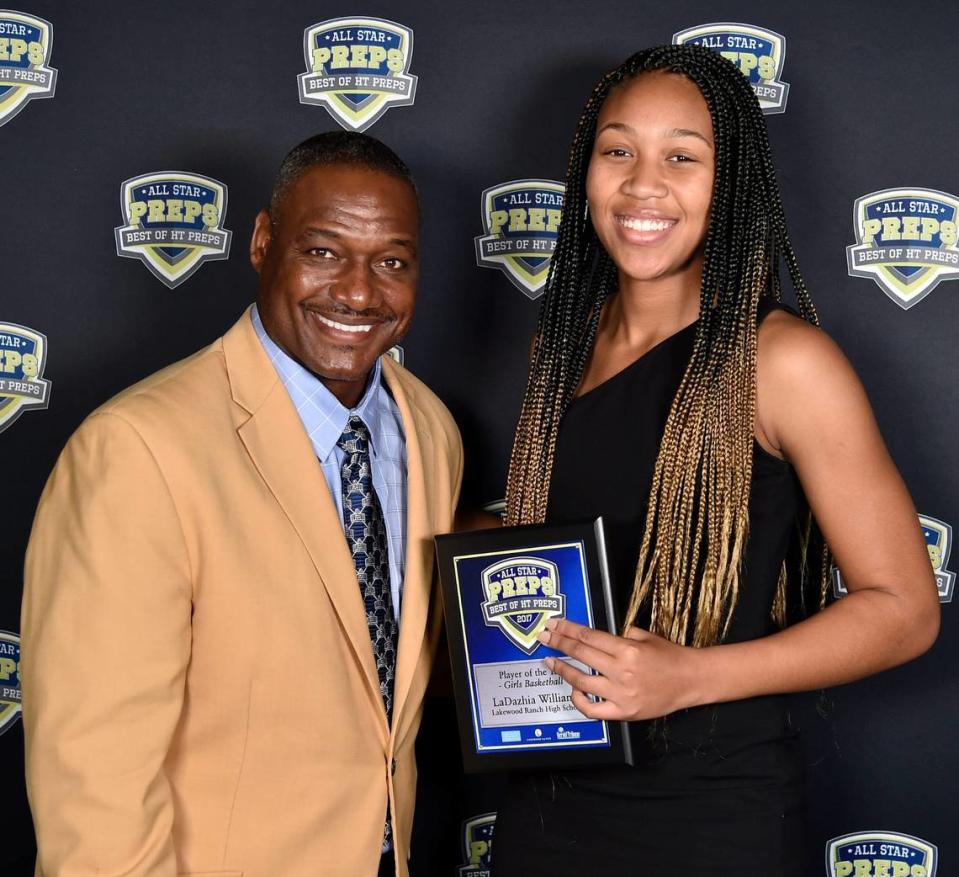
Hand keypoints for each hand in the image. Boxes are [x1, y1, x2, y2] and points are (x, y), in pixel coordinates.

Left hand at [538, 618, 703, 720]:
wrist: (691, 681)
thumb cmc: (669, 656)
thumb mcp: (644, 636)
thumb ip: (620, 634)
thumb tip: (595, 635)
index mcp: (627, 649)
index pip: (588, 636)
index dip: (567, 629)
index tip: (553, 624)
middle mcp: (621, 670)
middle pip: (581, 653)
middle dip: (558, 643)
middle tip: (543, 637)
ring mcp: (621, 693)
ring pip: (582, 680)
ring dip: (562, 670)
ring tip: (550, 662)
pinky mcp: (624, 712)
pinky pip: (593, 709)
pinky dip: (579, 700)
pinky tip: (574, 690)